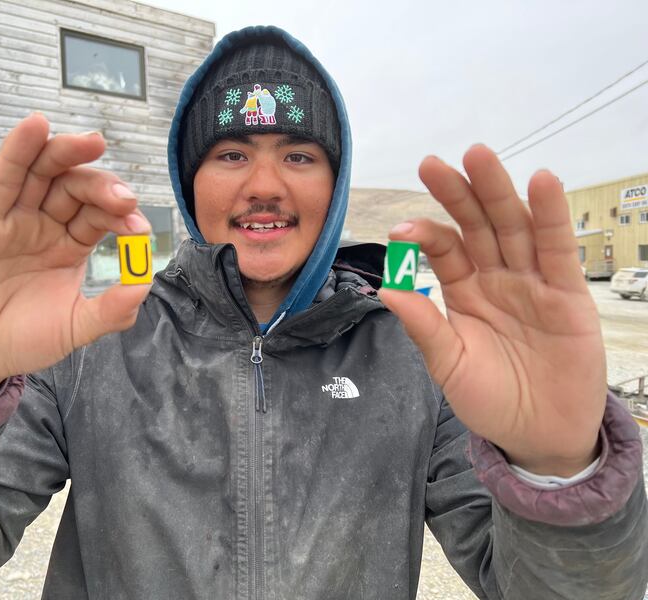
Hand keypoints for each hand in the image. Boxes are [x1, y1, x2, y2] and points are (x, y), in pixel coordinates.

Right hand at [0, 114, 151, 410]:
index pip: (101, 217)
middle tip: (123, 197)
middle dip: (102, 187)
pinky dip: (18, 149)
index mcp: (71, 246)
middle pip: (77, 189)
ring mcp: (15, 216)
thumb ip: (110, 311)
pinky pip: (3, 176)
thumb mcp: (73, 328)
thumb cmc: (20, 339)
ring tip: (94, 142)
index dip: (121, 216)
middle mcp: (46, 224)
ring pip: (43, 172)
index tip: (138, 228)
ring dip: (67, 153)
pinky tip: (36, 126)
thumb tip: (145, 286)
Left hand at [379, 145, 605, 476]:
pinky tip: (542, 183)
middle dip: (457, 194)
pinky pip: (558, 250)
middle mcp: (496, 278)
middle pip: (477, 226)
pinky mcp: (568, 294)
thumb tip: (385, 291)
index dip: (426, 234)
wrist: (539, 435)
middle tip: (433, 164)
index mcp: (464, 292)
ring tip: (479, 157)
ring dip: (498, 192)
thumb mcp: (450, 365)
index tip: (401, 228)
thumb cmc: (490, 399)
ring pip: (514, 228)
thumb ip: (425, 328)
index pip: (445, 249)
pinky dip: (551, 217)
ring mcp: (532, 282)